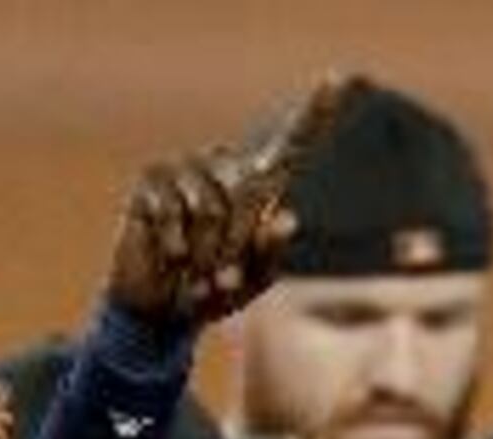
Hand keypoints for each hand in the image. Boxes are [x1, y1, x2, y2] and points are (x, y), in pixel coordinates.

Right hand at [105, 77, 351, 329]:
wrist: (159, 306)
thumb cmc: (214, 289)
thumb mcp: (251, 280)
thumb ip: (271, 255)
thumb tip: (286, 221)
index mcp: (259, 184)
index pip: (293, 143)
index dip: (316, 112)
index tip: (338, 78)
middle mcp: (225, 164)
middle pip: (248, 196)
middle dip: (237, 248)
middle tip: (222, 279)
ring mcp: (187, 166)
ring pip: (211, 209)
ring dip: (204, 252)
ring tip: (194, 266)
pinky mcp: (153, 177)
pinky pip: (174, 212)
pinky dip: (175, 247)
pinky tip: (169, 255)